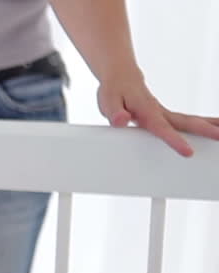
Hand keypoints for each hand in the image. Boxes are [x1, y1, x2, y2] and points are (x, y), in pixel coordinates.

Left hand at [96, 75, 218, 156]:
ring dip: (211, 125)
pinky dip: (204, 124)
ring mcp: (166, 113)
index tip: (188, 152)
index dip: (175, 141)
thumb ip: (115, 113)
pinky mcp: (167, 116)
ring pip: (191, 121)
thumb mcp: (107, 101)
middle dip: (205, 130)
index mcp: (146, 112)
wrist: (121, 77)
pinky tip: (215, 128)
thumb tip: (121, 120)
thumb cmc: (114, 91)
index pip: (162, 129)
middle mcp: (160, 112)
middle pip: (186, 123)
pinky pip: (188, 121)